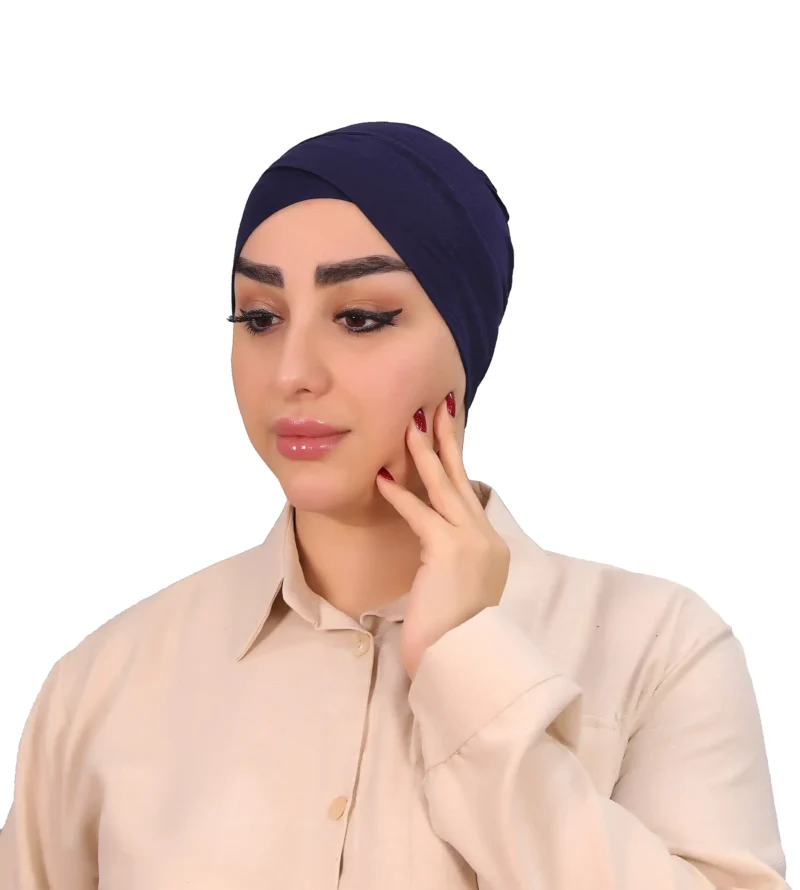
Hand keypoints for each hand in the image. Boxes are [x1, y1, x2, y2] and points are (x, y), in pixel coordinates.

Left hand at [375, 393, 510, 678]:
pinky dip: (400, 494)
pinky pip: (421, 513)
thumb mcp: (460, 589)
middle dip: (447, 439)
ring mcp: (471, 542)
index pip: (468, 494)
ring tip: (409, 425)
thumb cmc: (454, 635)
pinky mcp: (449, 551)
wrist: (461, 662)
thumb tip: (435, 544)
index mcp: (490, 546)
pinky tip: (381, 477)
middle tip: (436, 407)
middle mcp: (486, 538)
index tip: (447, 433)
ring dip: (424, 453)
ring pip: (445, 487)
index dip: (456, 461)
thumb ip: (453, 561)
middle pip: (462, 478)